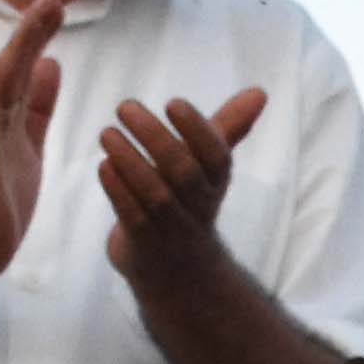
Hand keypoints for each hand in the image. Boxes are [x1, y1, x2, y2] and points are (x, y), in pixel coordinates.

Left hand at [99, 86, 266, 303]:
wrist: (179, 272)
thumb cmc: (191, 203)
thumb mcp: (210, 166)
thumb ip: (229, 125)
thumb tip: (260, 91)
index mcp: (216, 182)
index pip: (216, 156)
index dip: (197, 130)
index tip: (173, 102)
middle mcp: (199, 206)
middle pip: (184, 173)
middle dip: (156, 138)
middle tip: (125, 107)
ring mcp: (172, 229)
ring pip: (156, 196)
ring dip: (130, 162)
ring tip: (107, 132)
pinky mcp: (145, 246)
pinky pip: (133, 219)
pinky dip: (118, 191)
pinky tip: (104, 165)